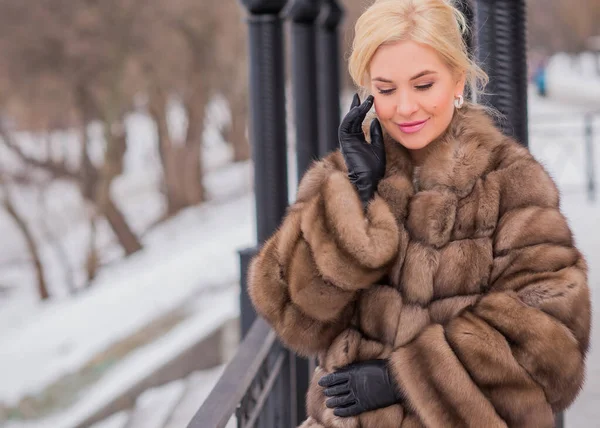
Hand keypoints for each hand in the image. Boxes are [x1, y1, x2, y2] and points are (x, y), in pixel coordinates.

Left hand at [318, 359, 402, 417]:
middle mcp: (352, 384)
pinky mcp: (364, 405)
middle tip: (325, 393)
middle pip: (336, 389)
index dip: (327, 381)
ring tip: (328, 403)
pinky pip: (350, 409)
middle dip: (329, 391)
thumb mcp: (365, 364)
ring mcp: (358, 395)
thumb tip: (340, 369)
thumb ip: (353, 367)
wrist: (393, 380)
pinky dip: (342, 411)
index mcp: (352, 372)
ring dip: (333, 402)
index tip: (321, 382)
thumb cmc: (381, 369)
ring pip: (341, 400)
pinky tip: (336, 412)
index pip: (335, 377)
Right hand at [339, 94, 385, 208]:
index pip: (357, 121)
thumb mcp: (378, 147)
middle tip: (360, 95)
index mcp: (357, 140)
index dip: (361, 110)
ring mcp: (346, 141)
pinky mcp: (345, 143)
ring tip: (363, 100)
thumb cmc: (374, 168)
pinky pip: (346, 127)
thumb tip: (376, 120)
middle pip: (351, 119)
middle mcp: (350, 139)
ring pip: (348, 121)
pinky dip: (351, 117)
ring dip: (354, 110)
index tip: (366, 100)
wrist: (369, 180)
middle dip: (355, 106)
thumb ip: (376, 134)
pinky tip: (358, 110)